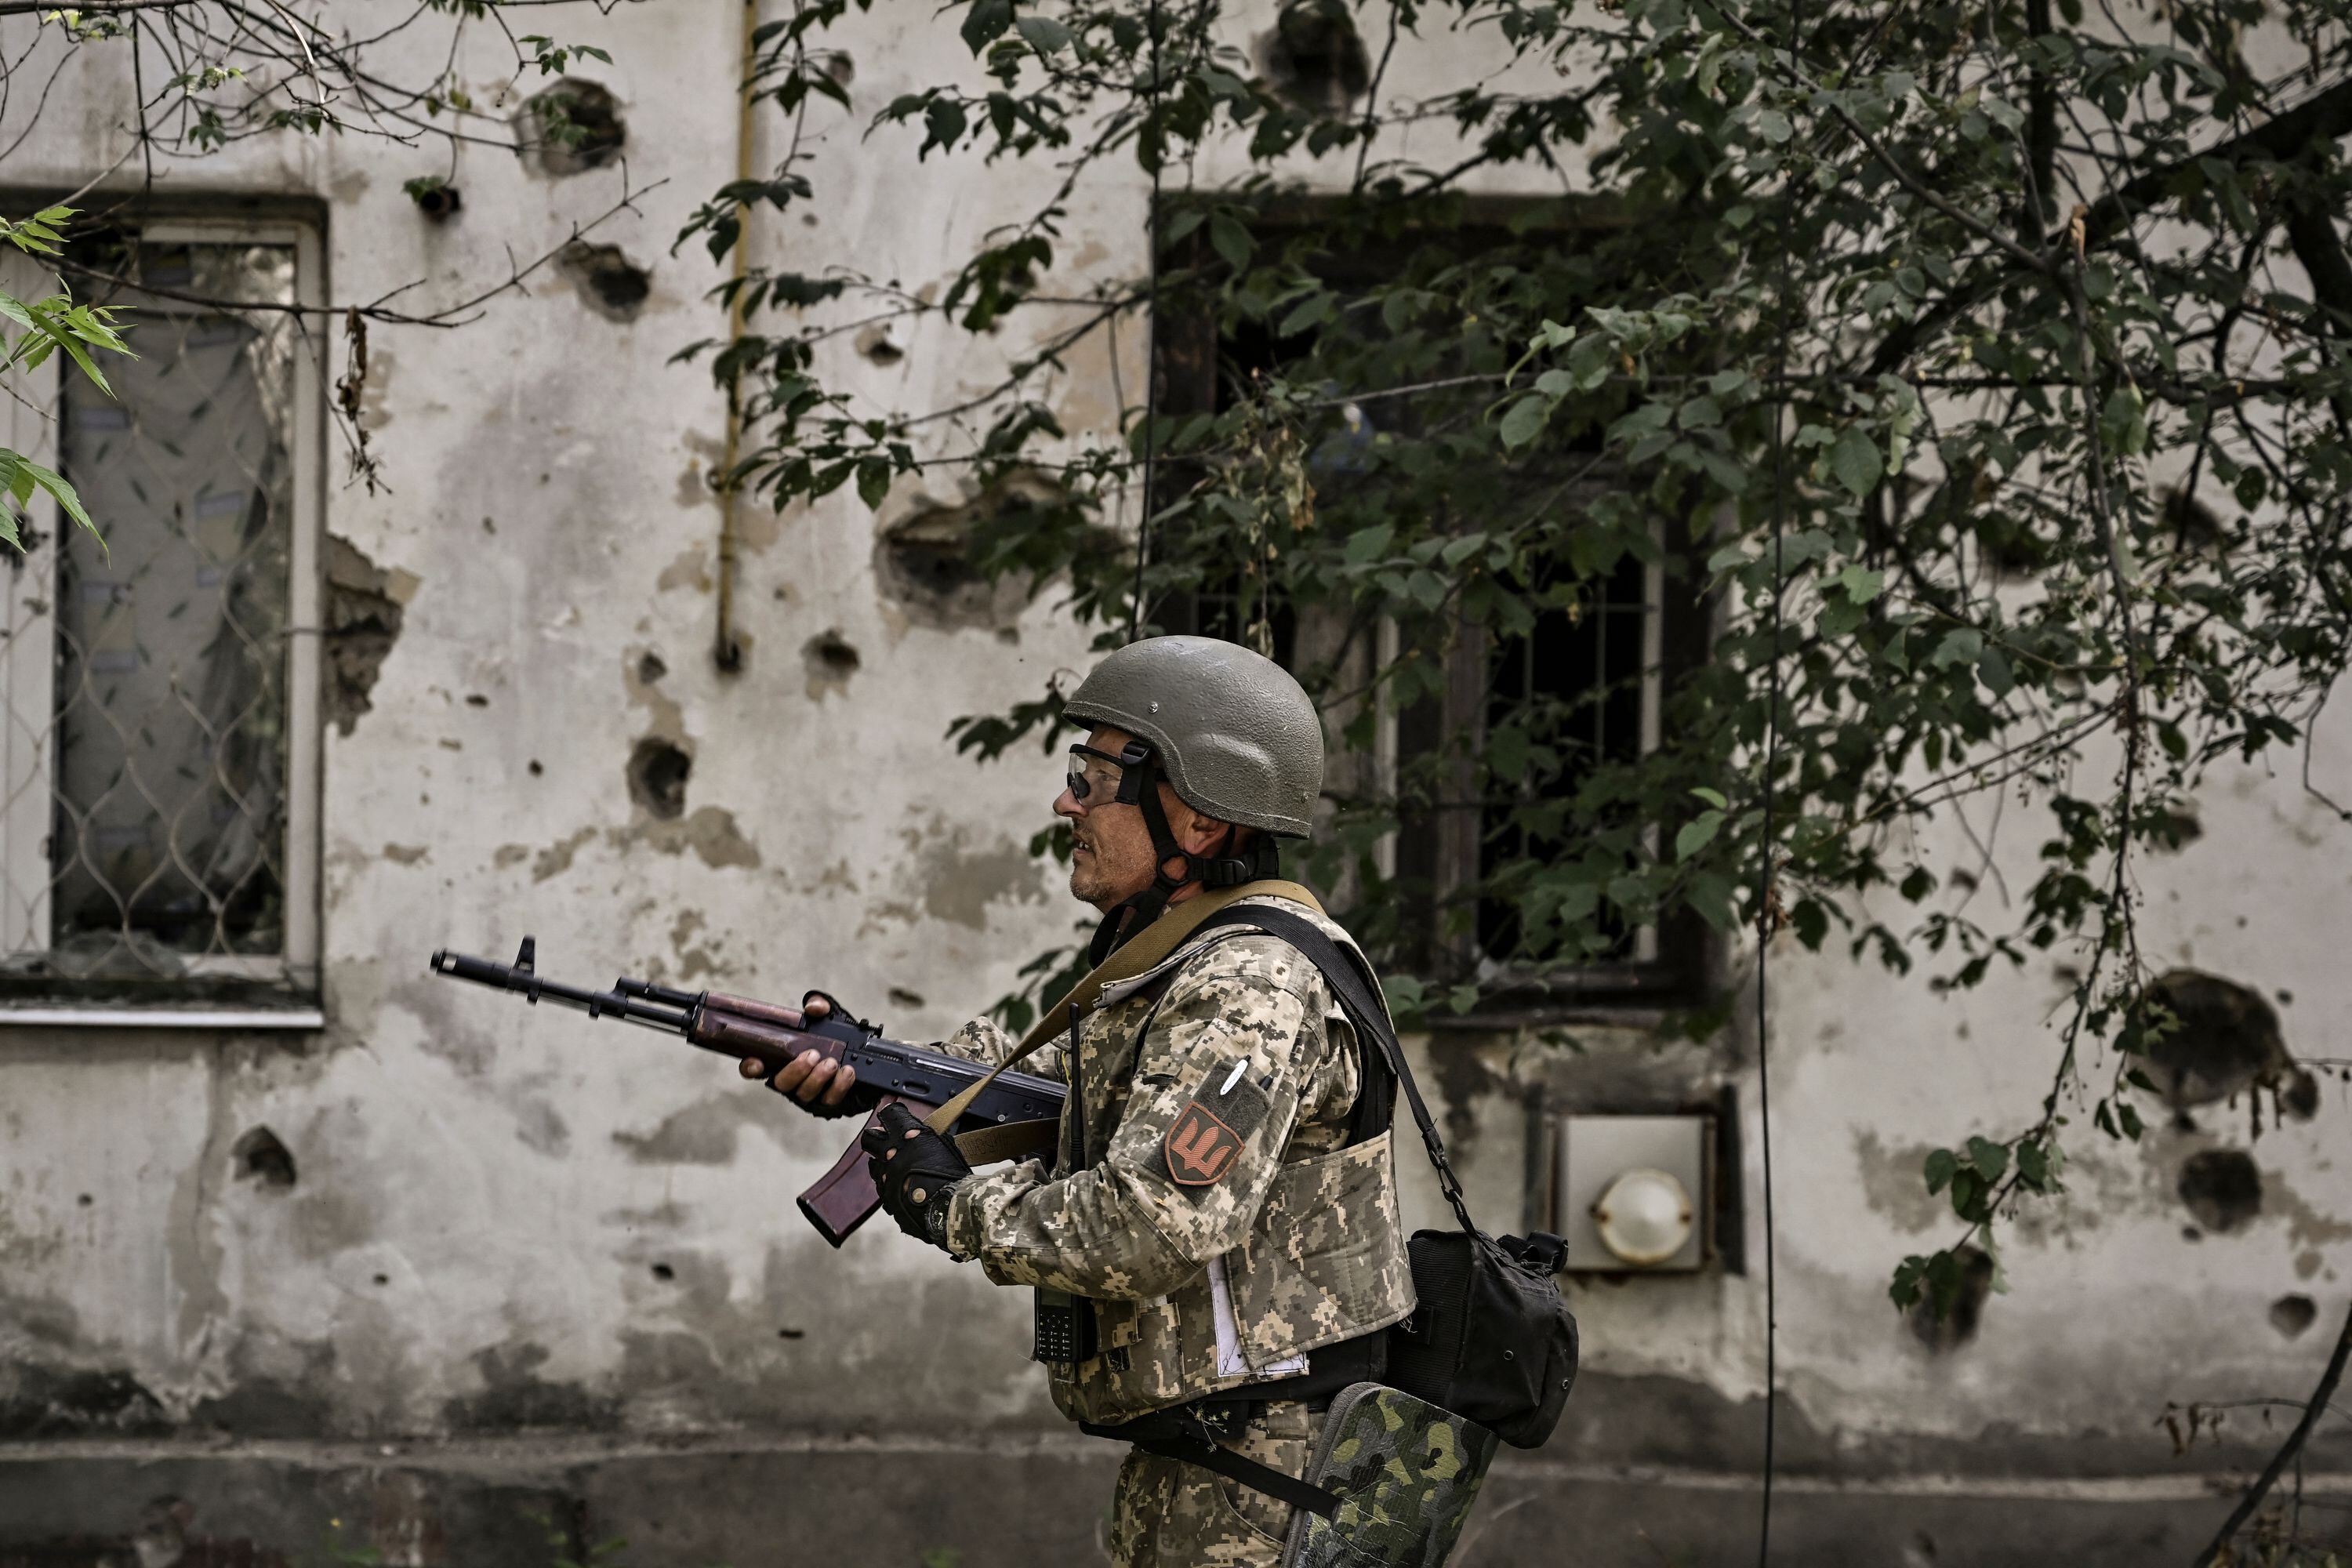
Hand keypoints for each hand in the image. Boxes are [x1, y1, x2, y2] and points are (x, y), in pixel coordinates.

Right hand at [739, 993, 857, 1116]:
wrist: (857, 1055)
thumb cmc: (832, 1036)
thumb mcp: (825, 1015)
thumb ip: (818, 1004)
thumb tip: (815, 1008)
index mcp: (779, 1060)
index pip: (753, 1068)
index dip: (750, 1067)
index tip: (758, 1062)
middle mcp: (790, 1079)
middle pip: (781, 1083)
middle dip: (796, 1070)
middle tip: (812, 1055)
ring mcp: (807, 1093)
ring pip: (804, 1094)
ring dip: (817, 1078)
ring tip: (831, 1063)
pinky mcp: (827, 1102)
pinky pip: (829, 1100)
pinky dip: (839, 1086)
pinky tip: (846, 1072)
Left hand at [861, 1101, 971, 1245]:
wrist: (949, 1210)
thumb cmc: (952, 1177)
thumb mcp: (943, 1146)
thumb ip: (924, 1137)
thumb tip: (914, 1132)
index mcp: (908, 1136)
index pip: (890, 1115)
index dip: (891, 1116)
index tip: (893, 1119)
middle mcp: (891, 1154)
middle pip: (869, 1138)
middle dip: (876, 1139)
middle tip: (886, 1142)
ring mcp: (885, 1177)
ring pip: (873, 1165)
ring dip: (882, 1164)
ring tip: (898, 1169)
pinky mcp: (885, 1197)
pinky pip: (882, 1188)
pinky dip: (890, 1186)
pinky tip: (904, 1188)